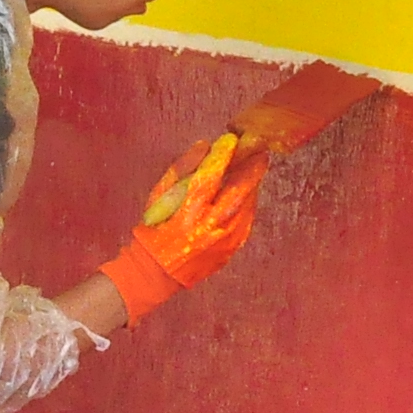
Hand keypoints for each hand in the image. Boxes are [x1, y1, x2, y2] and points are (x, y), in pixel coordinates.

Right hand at [95, 135, 266, 322]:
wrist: (157, 273)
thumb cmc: (154, 231)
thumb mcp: (158, 197)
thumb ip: (181, 169)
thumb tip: (204, 146)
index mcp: (187, 212)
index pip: (210, 176)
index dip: (223, 155)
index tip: (231, 139)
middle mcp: (209, 227)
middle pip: (239, 190)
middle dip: (251, 167)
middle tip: (259, 150)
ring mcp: (224, 241)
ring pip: (247, 206)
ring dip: (253, 185)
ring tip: (255, 168)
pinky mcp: (231, 250)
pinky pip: (246, 221)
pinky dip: (248, 204)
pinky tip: (248, 193)